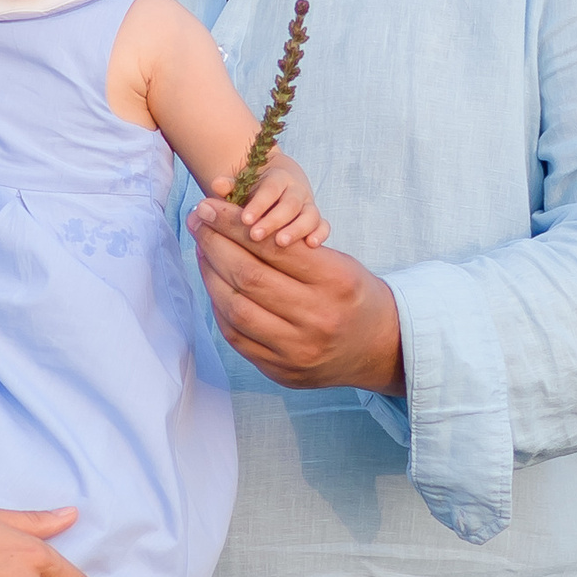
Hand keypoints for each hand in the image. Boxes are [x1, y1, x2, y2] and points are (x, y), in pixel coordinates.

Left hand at [189, 199, 404, 394]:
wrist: (379, 348)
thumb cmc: (353, 294)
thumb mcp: (339, 262)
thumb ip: (292, 247)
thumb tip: (233, 223)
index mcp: (336, 281)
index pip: (273, 247)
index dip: (234, 225)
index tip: (209, 206)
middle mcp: (317, 318)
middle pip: (249, 277)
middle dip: (215, 243)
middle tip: (197, 220)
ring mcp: (298, 350)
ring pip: (236, 308)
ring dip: (210, 274)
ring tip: (202, 249)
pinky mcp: (282, 371)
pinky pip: (236, 336)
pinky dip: (219, 306)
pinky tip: (214, 283)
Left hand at [230, 149, 328, 249]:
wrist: (276, 185)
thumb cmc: (251, 190)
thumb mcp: (240, 186)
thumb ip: (229, 186)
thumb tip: (216, 184)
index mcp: (277, 178)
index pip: (270, 189)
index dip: (258, 204)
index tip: (244, 220)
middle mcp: (296, 191)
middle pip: (290, 203)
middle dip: (273, 220)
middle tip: (255, 236)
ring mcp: (308, 206)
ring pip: (309, 215)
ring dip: (296, 229)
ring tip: (281, 243)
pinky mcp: (316, 220)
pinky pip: (323, 226)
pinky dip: (320, 234)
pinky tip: (311, 245)